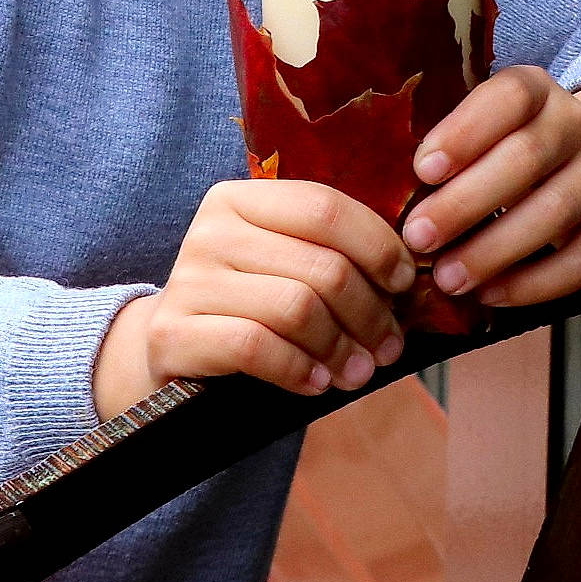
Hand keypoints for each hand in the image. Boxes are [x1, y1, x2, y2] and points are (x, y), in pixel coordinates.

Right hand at [92, 180, 416, 418]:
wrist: (167, 349)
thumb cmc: (248, 306)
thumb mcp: (284, 265)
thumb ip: (331, 255)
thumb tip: (413, 274)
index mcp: (240, 198)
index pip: (325, 208)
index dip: (378, 246)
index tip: (405, 284)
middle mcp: (210, 229)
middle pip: (321, 265)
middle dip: (370, 313)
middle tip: (389, 345)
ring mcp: (188, 280)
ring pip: (296, 308)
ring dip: (342, 348)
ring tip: (359, 371)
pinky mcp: (174, 334)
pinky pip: (258, 348)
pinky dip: (299, 370)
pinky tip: (317, 384)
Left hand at [399, 69, 580, 309]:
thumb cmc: (516, 146)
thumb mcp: (491, 125)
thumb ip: (451, 145)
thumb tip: (385, 189)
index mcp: (538, 90)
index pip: (508, 98)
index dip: (465, 131)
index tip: (421, 169)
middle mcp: (578, 125)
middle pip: (526, 159)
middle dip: (466, 203)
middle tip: (418, 238)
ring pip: (555, 213)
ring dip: (495, 251)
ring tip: (448, 277)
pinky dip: (532, 284)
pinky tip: (491, 295)